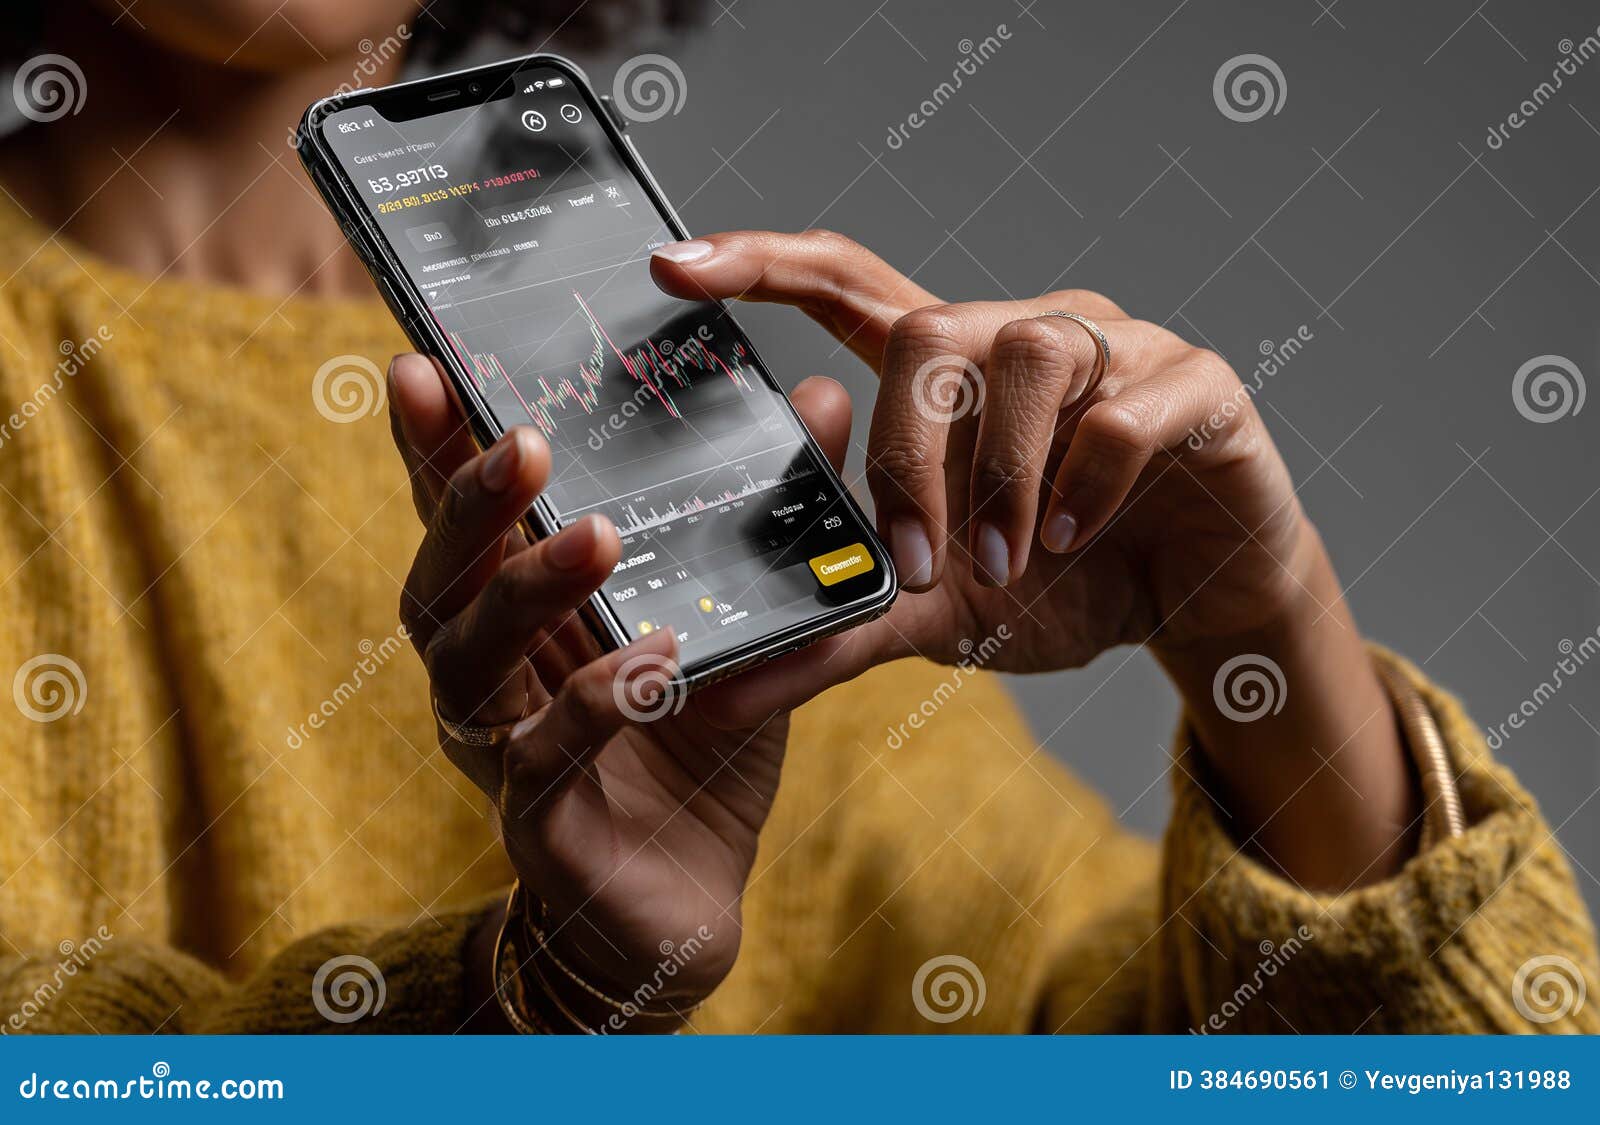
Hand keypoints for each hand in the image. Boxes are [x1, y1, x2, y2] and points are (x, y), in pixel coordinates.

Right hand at [385, 353, 856, 1028]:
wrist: (687, 895)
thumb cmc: (697, 742)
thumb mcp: (739, 617)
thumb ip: (769, 512)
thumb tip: (821, 393)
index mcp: (518, 615)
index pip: (464, 517)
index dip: (436, 445)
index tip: (425, 363)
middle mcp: (487, 674)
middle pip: (439, 576)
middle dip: (470, 501)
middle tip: (527, 438)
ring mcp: (500, 749)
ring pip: (471, 662)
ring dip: (526, 591)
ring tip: (598, 536)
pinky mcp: (538, 823)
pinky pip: (546, 757)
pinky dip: (594, 706)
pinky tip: (650, 665)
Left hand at [653, 231, 1417, 887]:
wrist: (1197, 606)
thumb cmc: (1061, 585)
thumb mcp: (938, 614)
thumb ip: (838, 635)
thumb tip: (717, 691)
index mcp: (952, 375)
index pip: (847, 284)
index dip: (762, 265)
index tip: (673, 267)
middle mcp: (1024, 337)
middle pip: (928, 332)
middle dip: (905, 451)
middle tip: (916, 558)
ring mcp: (1114, 351)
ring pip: (1030, 351)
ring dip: (1002, 476)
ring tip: (1008, 563)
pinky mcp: (1196, 385)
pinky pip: (1129, 408)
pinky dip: (1090, 481)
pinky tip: (1074, 539)